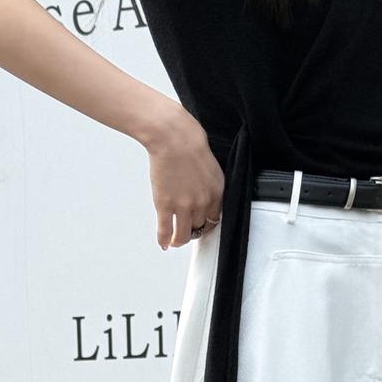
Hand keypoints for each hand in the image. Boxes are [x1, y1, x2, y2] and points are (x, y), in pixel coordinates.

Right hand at [144, 106, 225, 248]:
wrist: (173, 137)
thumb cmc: (190, 145)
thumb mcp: (211, 167)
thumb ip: (211, 186)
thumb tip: (206, 199)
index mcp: (217, 193)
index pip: (215, 219)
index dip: (206, 224)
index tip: (200, 225)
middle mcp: (202, 203)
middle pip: (200, 227)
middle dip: (193, 230)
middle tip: (186, 231)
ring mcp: (183, 206)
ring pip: (184, 235)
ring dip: (179, 241)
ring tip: (175, 242)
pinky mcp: (166, 205)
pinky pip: (165, 230)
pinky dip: (164, 240)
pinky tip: (164, 244)